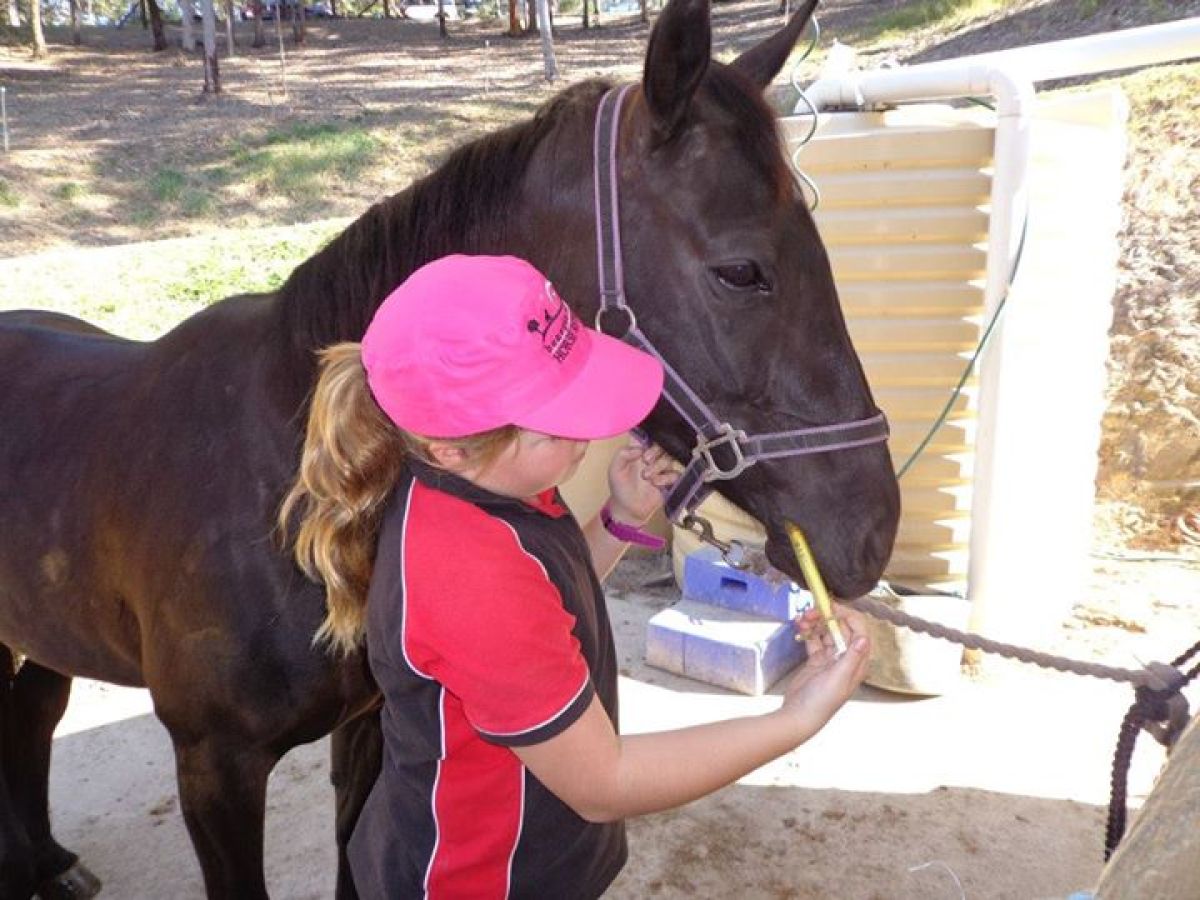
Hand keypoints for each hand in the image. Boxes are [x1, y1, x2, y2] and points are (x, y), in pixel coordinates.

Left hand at [605, 438, 677, 525]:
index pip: (649, 436)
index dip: (650, 436)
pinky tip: (656, 483)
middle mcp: (652, 457)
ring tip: (647, 477)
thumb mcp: (614, 470)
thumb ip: (622, 455)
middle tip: (646, 460)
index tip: (644, 443)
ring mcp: (661, 469)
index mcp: (639, 451)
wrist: (628, 510)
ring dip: (659, 466)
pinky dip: (667, 477)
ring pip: (670, 458)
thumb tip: (639, 449)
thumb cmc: (620, 488)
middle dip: (655, 451)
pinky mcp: (669, 481)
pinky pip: (676, 473)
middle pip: (662, 445)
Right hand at [779, 606, 870, 739]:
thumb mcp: (838, 679)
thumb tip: (863, 638)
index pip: (859, 631)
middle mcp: (846, 658)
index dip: (848, 616)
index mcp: (857, 662)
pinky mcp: (816, 660)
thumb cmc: (822, 701)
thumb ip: (851, 658)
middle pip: (841, 629)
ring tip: (801, 618)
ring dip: (815, 622)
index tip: (831, 607)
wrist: (799, 715)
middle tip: (810, 610)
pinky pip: (813, 639)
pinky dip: (807, 631)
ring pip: (826, 632)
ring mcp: (830, 659)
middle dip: (827, 616)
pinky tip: (798, 625)